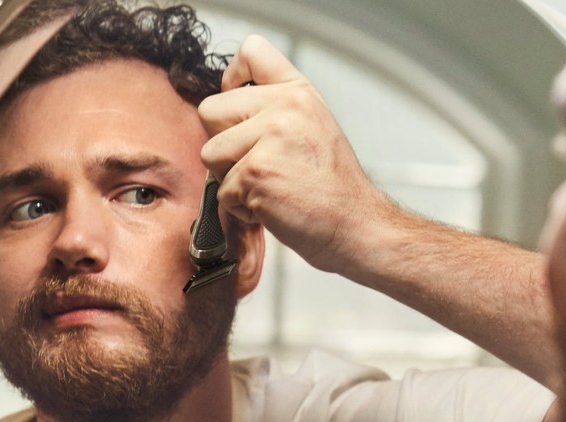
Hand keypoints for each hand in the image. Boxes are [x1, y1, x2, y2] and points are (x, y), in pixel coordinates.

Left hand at [198, 35, 394, 273]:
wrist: (355, 226)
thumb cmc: (332, 188)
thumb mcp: (314, 126)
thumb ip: (275, 108)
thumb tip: (230, 110)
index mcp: (298, 93)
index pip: (252, 51)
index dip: (232, 78)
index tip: (239, 108)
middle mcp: (285, 108)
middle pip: (210, 111)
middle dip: (224, 144)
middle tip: (259, 164)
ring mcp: (269, 139)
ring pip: (210, 153)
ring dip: (229, 179)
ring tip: (267, 186)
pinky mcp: (255, 173)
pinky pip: (221, 191)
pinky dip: (241, 207)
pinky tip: (272, 205)